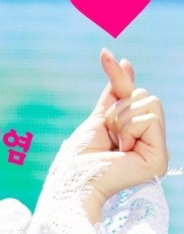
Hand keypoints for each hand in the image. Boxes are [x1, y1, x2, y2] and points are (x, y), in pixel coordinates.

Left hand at [74, 49, 168, 217]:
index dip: (120, 77)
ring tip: (113, 143)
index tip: (105, 54)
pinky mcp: (159, 158)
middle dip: (118, 109)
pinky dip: (129, 128)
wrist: (75, 179)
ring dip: (121, 119)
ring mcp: (158, 151)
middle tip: (108, 133)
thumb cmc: (81, 155)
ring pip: (148, 103)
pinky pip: (149, 119)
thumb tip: (126, 62)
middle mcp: (151, 143)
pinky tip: (122, 149)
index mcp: (137, 135)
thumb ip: (115, 94)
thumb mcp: (99, 117)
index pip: (135, 97)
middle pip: (145, 96)